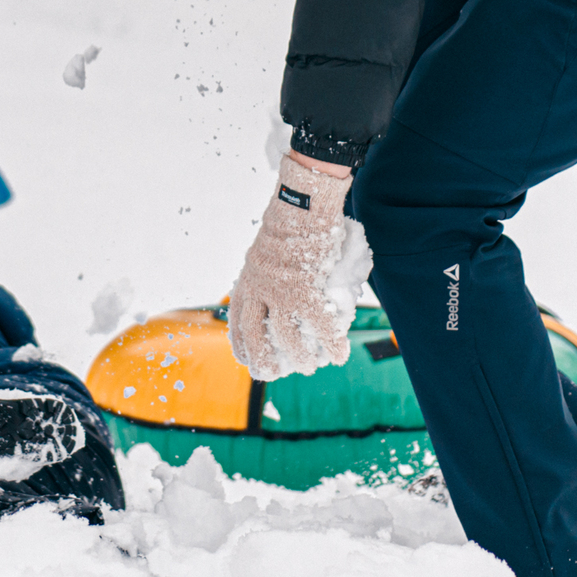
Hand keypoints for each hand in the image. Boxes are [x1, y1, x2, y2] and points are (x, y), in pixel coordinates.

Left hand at [228, 159, 369, 379]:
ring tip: (311, 366)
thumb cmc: (290, 221)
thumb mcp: (266, 248)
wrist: (303, 202)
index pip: (237, 320)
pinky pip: (320, 325)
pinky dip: (331, 343)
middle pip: (255, 335)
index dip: (241, 344)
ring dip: (300, 356)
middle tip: (275, 374)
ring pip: (286, 336)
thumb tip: (280, 281)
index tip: (246, 360)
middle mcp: (258, 288)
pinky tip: (339, 355)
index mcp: (248, 279)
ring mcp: (281, 290)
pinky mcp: (306, 288)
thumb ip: (266, 269)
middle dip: (263, 360)